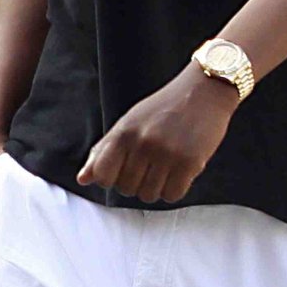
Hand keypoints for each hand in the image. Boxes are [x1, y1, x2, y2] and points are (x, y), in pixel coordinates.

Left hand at [77, 64, 239, 203]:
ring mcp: (166, 153)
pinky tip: (178, 172)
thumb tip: (83, 178)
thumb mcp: (129, 122)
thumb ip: (104, 150)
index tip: (123, 170)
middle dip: (136, 182)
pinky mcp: (189, 162)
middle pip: (126, 188)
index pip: (102, 175)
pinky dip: (174, 189)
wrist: (203, 91)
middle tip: (149, 165)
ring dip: (156, 187)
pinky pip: (173, 195)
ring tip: (164, 167)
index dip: (111, 179)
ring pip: (149, 195)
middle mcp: (142, 142)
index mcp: (124, 131)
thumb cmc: (164, 107)